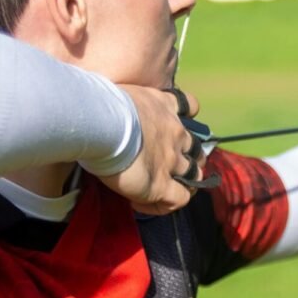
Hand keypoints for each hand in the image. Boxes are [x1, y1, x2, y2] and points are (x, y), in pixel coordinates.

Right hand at [100, 85, 207, 214]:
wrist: (101, 123)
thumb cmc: (101, 105)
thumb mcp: (119, 93)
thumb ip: (125, 103)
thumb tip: (108, 109)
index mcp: (164, 106)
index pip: (190, 106)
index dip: (188, 117)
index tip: (178, 123)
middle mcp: (175, 133)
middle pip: (196, 148)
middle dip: (189, 157)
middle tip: (169, 166)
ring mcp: (172, 160)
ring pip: (194, 175)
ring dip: (183, 182)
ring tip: (162, 190)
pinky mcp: (162, 185)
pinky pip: (178, 200)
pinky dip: (165, 204)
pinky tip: (142, 203)